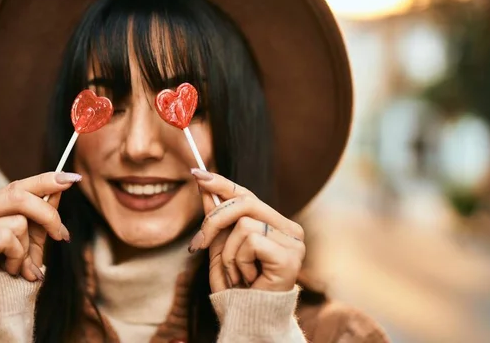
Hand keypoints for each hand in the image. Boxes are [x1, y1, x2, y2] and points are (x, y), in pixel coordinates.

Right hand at [0, 172, 80, 281]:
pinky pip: (8, 238)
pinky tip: (10, 269)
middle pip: (18, 196)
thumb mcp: (34, 236)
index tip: (72, 178)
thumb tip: (62, 184)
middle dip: (48, 215)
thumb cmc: (11, 267)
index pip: (17, 185)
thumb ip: (44, 211)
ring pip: (18, 221)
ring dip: (28, 247)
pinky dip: (18, 257)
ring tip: (20, 263)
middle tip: (61, 236)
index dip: (45, 180)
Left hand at [190, 169, 304, 292]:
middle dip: (214, 220)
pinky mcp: (290, 254)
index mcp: (274, 223)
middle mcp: (288, 228)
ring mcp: (292, 241)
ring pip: (244, 223)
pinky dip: (240, 260)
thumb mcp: (220, 246)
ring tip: (236, 272)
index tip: (197, 174)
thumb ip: (216, 218)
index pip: (247, 194)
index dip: (222, 183)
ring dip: (228, 251)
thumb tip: (204, 186)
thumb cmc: (238, 284)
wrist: (250, 316)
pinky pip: (250, 240)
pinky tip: (249, 277)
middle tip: (198, 244)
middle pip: (244, 202)